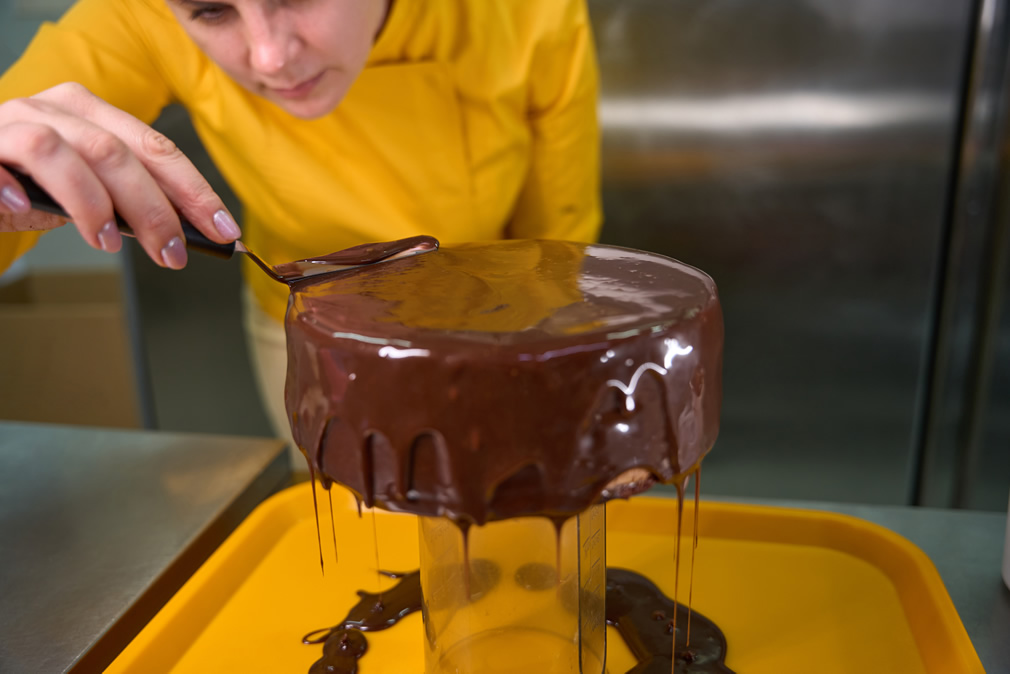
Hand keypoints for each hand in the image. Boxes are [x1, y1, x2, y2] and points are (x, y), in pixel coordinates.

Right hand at [0, 82, 240, 268]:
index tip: (224, 228)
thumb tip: (179, 233)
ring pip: (69, 152)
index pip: (155, 147)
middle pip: (119, 152)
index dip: (194, 189)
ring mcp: (14, 122)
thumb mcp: (84, 192)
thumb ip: (124, 202)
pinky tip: (24, 210)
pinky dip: (17, 188)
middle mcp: (55, 109)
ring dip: (96, 204)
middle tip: (173, 252)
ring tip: (105, 243)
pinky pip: (8, 159)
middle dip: (155, 208)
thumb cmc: (25, 184)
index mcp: (91, 114)